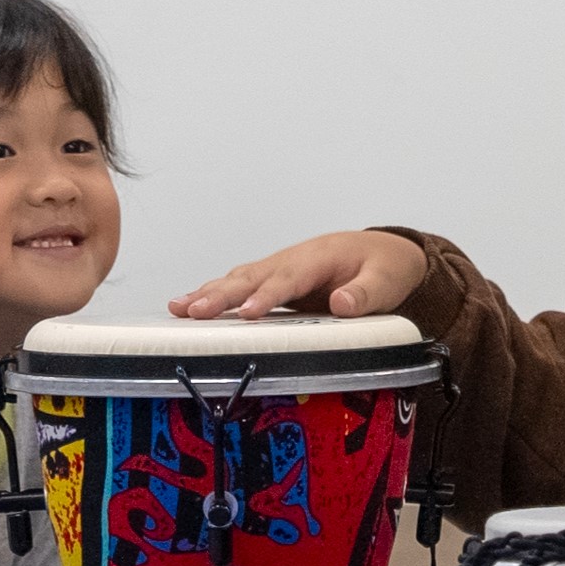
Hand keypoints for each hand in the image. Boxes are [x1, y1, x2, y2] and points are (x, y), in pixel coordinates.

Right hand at [171, 231, 426, 320]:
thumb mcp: (386, 280)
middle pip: (251, 276)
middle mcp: (291, 260)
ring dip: (208, 293)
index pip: (288, 279)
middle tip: (193, 311)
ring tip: (178, 308)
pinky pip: (239, 286)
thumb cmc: (383, 267)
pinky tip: (188, 307)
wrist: (381, 252)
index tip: (248, 313)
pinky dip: (213, 295)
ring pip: (238, 279)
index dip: (267, 295)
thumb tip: (343, 303)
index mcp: (318, 259)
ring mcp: (278, 269)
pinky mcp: (272, 281)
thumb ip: (366, 293)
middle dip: (221, 294)